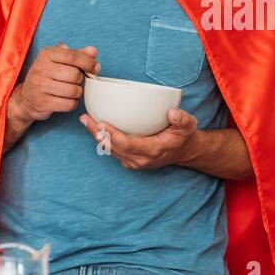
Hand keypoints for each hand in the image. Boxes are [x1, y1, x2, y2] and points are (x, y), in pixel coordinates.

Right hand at [8, 42, 98, 125]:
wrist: (26, 97)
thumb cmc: (47, 75)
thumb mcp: (59, 60)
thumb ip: (77, 54)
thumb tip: (93, 51)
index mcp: (46, 54)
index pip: (73, 56)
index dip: (88, 62)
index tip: (95, 68)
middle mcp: (41, 68)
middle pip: (75, 75)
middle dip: (80, 79)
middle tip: (76, 81)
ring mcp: (40, 86)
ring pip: (74, 90)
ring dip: (77, 92)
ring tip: (71, 90)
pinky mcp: (42, 103)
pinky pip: (69, 104)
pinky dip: (72, 103)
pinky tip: (66, 100)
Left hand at [78, 107, 198, 169]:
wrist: (184, 152)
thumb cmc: (183, 136)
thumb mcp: (188, 126)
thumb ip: (182, 119)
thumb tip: (172, 112)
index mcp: (153, 150)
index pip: (127, 144)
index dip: (112, 134)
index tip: (101, 122)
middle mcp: (141, 159)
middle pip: (114, 148)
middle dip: (98, 134)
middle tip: (85, 118)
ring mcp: (134, 162)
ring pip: (111, 150)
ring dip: (97, 136)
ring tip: (86, 120)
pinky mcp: (130, 160)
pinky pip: (113, 151)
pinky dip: (103, 140)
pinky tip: (95, 127)